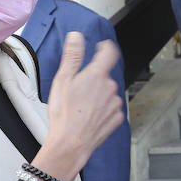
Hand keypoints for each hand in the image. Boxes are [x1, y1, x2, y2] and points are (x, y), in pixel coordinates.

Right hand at [41, 32, 125, 178]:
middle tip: (77, 91)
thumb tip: (76, 37)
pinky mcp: (118, 118)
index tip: (101, 47)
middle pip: (105, 76)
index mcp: (97, 75)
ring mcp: (116, 104)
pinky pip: (111, 109)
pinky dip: (102, 110)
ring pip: (108, 93)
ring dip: (98, 96)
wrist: (71, 143)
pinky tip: (89, 116)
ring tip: (81, 107)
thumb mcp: (63, 80)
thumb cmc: (64, 113)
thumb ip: (72, 56)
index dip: (106, 47)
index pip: (109, 53)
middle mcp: (111, 88)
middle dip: (94, 80)